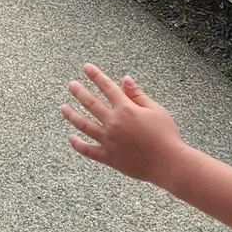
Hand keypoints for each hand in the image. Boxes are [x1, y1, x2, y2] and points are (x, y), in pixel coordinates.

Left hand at [62, 65, 182, 183]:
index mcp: (126, 108)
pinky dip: (77, 144)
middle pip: (91, 103)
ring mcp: (108, 140)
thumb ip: (137, 95)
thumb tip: (125, 79)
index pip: (107, 87)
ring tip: (63, 107)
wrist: (168, 163)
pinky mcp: (108, 157)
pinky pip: (87, 150)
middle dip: (79, 91)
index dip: (96, 75)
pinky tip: (71, 138)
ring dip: (71, 115)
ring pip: (84, 125)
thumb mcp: (155, 110)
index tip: (86, 68)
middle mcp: (113, 122)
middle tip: (70, 85)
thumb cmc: (166, 135)